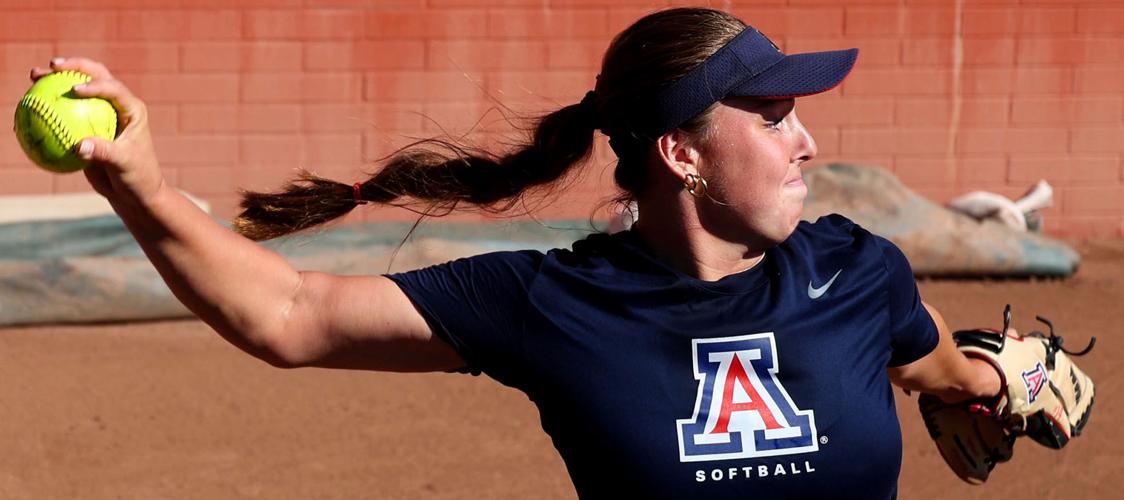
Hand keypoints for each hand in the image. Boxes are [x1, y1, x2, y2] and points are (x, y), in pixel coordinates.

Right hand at [30, 57, 164, 206]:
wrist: (132, 190)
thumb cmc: (136, 175)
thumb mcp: (124, 164)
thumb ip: (103, 152)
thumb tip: (79, 146)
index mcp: (131, 108)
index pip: (113, 88)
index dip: (94, 84)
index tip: (74, 89)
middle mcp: (116, 105)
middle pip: (94, 76)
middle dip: (73, 66)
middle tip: (52, 65)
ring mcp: (100, 113)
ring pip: (75, 90)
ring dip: (54, 80)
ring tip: (33, 77)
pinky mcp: (85, 125)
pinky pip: (62, 113)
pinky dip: (46, 109)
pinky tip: (25, 110)